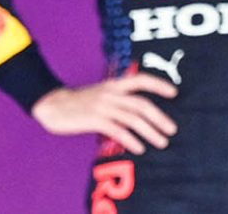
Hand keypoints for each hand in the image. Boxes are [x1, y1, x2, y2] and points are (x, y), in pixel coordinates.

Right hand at [31, 72, 177, 154]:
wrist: (52, 104)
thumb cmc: (78, 101)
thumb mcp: (100, 93)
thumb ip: (117, 98)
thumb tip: (137, 112)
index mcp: (114, 85)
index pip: (141, 80)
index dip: (159, 85)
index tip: (175, 93)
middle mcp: (111, 93)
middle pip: (142, 104)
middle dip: (160, 117)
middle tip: (172, 129)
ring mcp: (103, 106)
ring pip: (133, 119)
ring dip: (150, 132)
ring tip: (162, 142)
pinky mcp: (94, 120)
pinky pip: (118, 130)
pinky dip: (131, 140)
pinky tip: (139, 148)